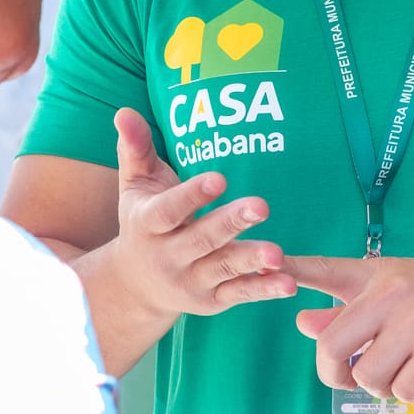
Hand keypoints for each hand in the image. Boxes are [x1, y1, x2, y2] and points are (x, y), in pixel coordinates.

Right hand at [104, 108, 295, 322]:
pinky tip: (289, 283)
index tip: (219, 178)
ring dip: (251, 261)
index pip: (168, 211)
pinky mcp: (212, 300)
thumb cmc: (143, 221)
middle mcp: (168, 256)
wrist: (135, 285)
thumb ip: (135, 148)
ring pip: (223, 269)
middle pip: (201, 240)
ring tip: (278, 253)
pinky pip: (239, 294)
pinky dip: (263, 290)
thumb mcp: (135, 185)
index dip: (192, 196)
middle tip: (262, 205)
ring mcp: (191, 280)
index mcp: (148, 225)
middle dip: (230, 223)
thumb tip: (124, 112)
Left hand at [285, 256, 413, 404]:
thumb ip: (354, 310)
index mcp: (381, 273)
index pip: (326, 268)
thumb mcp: (405, 294)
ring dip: (381, 387)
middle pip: (333, 345)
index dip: (291, 269)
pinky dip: (412, 395)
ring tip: (404, 373)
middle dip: (334, 374)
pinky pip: (404, 391)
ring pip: (368, 375)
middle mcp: (393, 292)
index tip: (264, 265)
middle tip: (351, 379)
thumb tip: (302, 323)